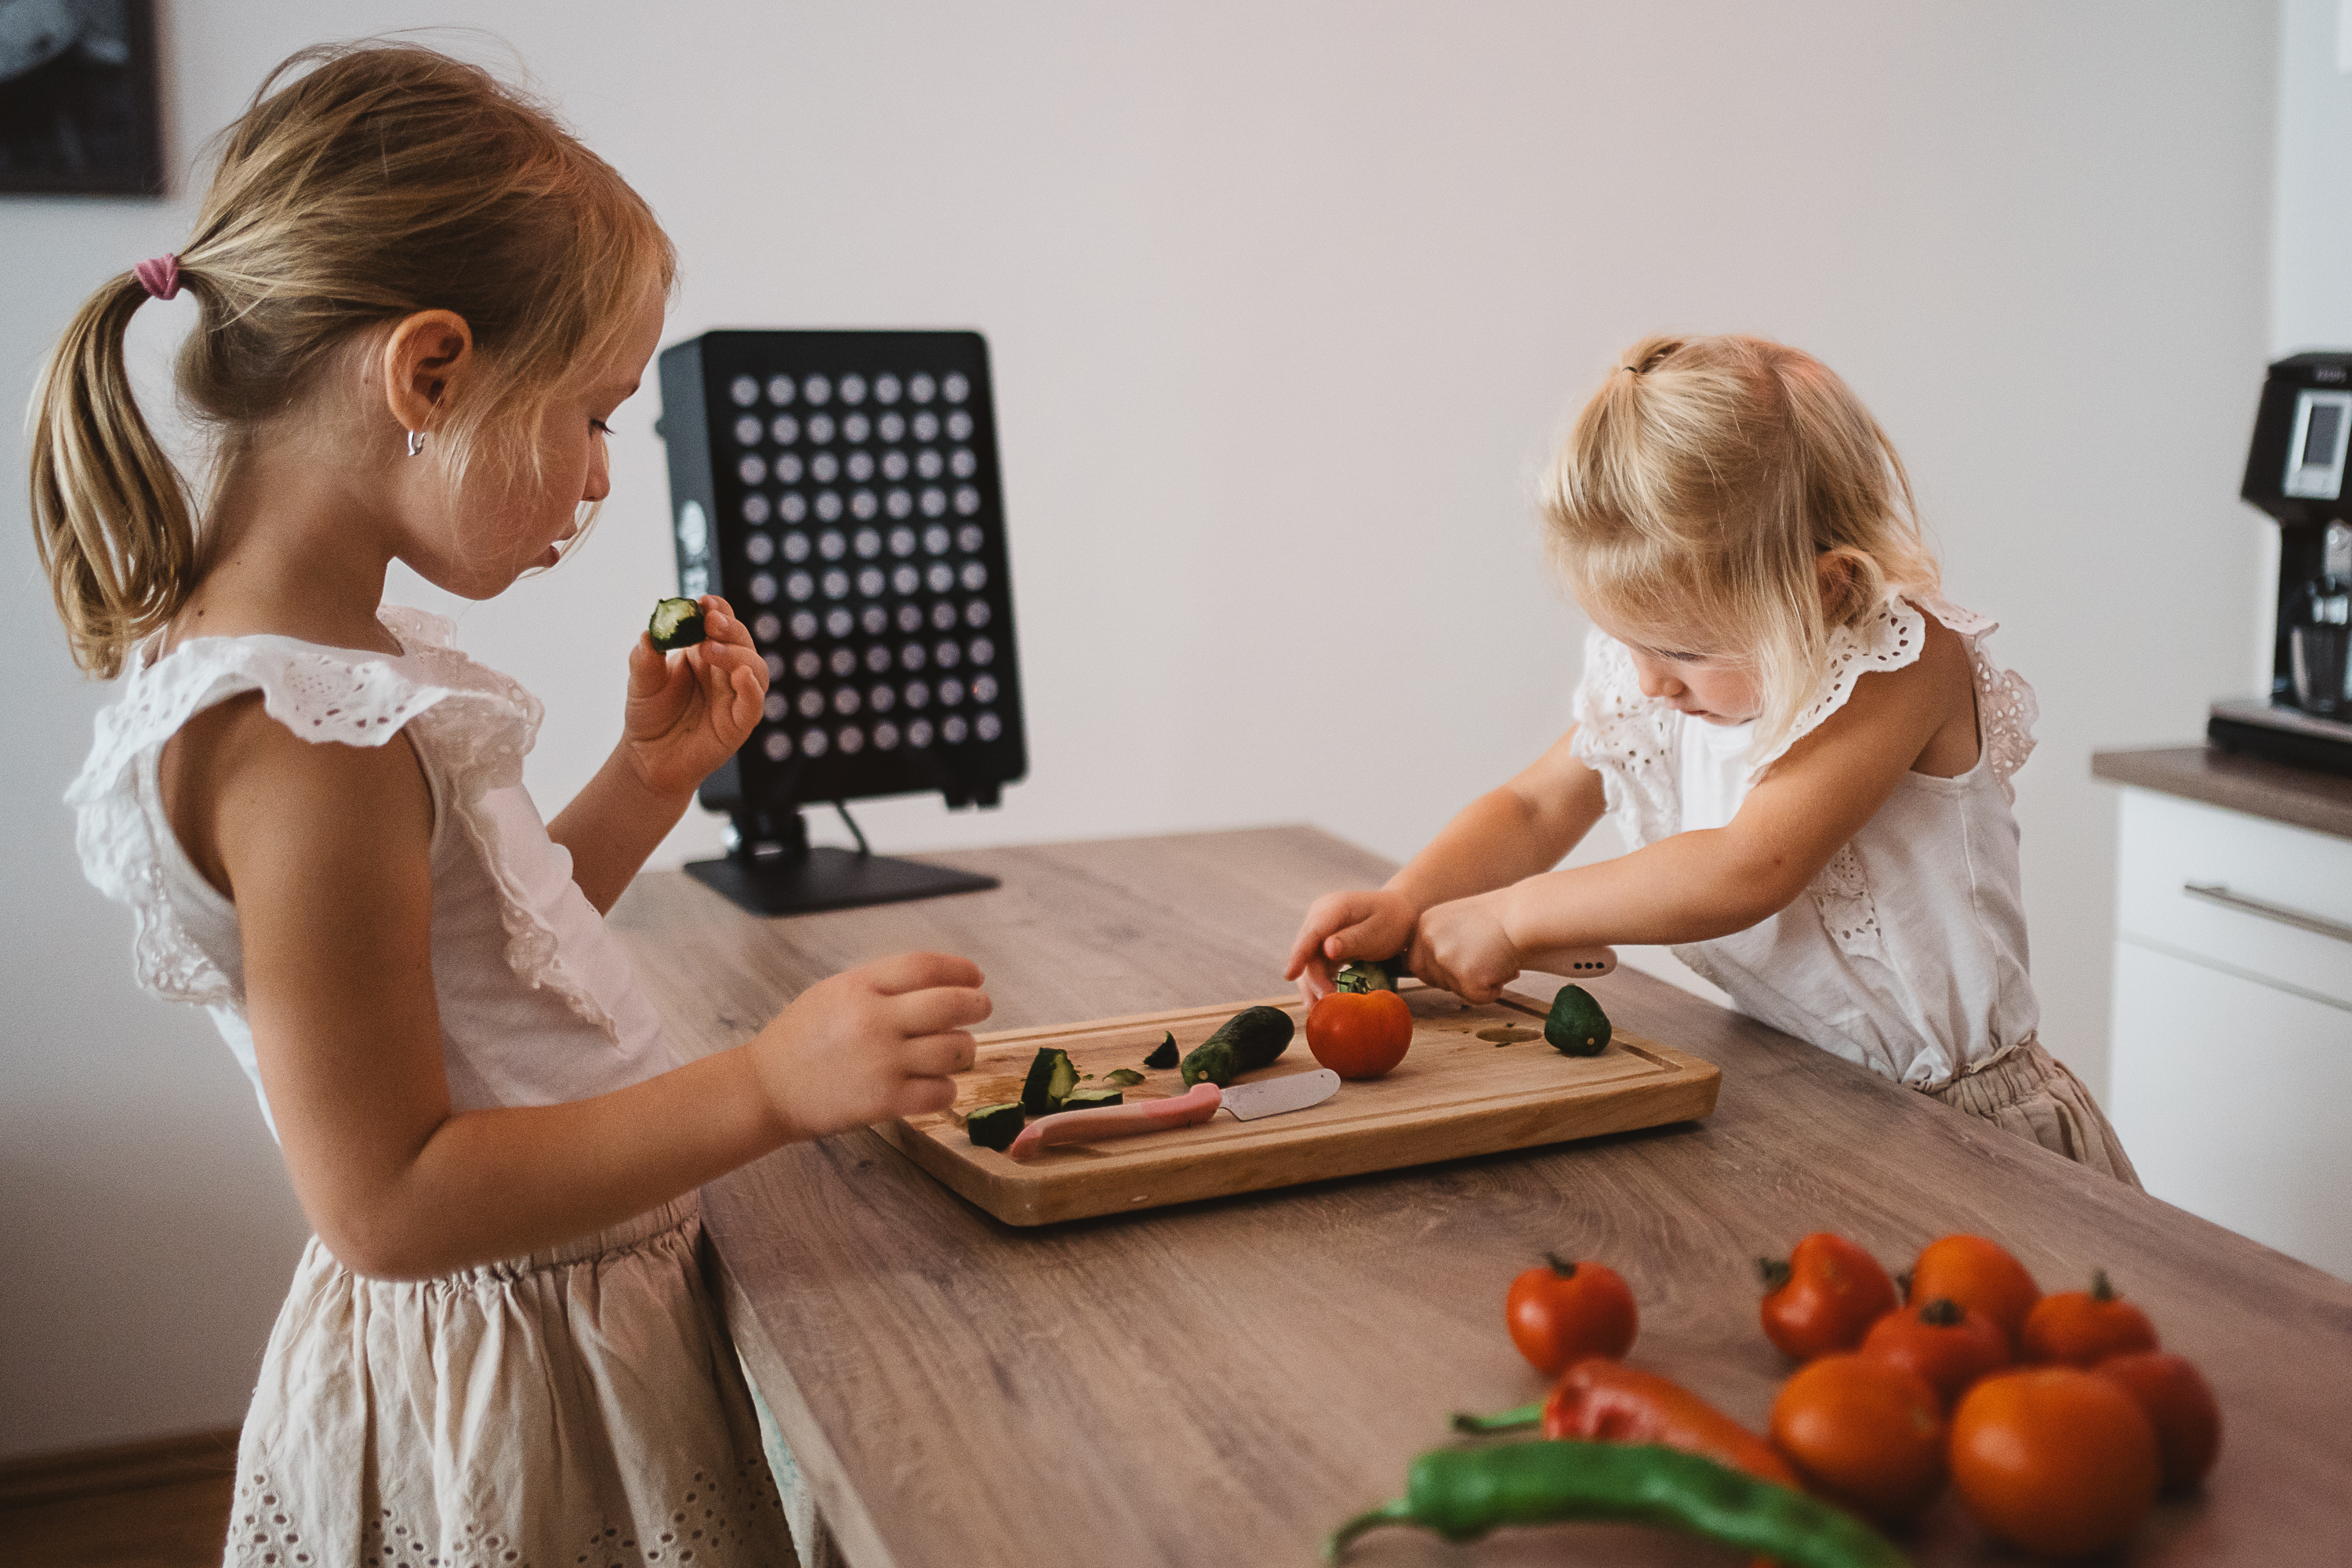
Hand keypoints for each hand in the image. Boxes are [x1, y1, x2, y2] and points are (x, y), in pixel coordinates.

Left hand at [620, 596, 767, 799]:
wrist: (647, 758)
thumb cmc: (649, 715)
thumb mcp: (641, 681)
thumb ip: (645, 657)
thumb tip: (649, 633)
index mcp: (704, 652)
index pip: (721, 623)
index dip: (717, 609)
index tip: (703, 601)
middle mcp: (725, 671)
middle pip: (742, 640)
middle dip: (729, 627)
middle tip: (710, 622)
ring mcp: (735, 696)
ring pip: (755, 668)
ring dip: (737, 654)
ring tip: (712, 650)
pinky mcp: (739, 724)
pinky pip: (754, 704)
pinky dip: (752, 689)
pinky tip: (741, 677)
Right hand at [748, 953, 992, 1138]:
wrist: (765, 1089)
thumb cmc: (800, 1039)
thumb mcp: (833, 992)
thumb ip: (881, 984)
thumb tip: (940, 980)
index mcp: (859, 987)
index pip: (925, 966)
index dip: (959, 969)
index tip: (975, 976)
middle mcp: (874, 1020)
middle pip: (951, 1004)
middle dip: (977, 1005)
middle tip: (982, 1008)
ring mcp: (882, 1062)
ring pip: (955, 1050)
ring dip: (965, 1049)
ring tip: (956, 1051)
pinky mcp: (884, 1101)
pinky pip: (941, 1091)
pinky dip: (946, 1088)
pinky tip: (936, 1084)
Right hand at [1284, 887, 1417, 1002]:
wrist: (1400, 913)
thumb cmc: (1392, 922)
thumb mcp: (1377, 931)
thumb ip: (1352, 940)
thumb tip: (1326, 950)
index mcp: (1334, 907)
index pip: (1312, 932)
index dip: (1299, 954)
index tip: (1290, 975)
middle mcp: (1320, 916)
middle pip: (1306, 950)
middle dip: (1312, 979)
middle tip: (1324, 1005)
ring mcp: (1320, 930)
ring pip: (1308, 961)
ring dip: (1311, 986)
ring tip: (1317, 1010)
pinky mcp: (1323, 943)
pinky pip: (1315, 964)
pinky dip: (1318, 983)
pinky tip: (1320, 1001)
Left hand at [1408, 893, 1521, 1003]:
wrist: (1525, 914)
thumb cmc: (1500, 917)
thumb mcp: (1458, 922)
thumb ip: (1442, 943)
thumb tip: (1436, 975)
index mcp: (1425, 924)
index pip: (1415, 962)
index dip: (1438, 972)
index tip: (1459, 968)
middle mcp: (1428, 940)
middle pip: (1432, 980)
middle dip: (1456, 981)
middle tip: (1483, 966)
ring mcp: (1445, 958)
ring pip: (1455, 990)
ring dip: (1477, 983)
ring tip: (1497, 960)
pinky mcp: (1466, 975)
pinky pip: (1477, 998)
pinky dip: (1493, 991)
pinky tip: (1504, 970)